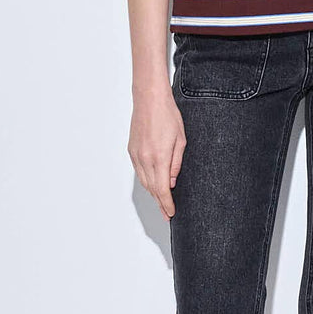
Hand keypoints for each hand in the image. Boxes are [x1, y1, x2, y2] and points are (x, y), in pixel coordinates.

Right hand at [128, 84, 186, 218]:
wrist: (149, 99)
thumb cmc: (168, 116)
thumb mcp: (181, 140)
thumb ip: (176, 164)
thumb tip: (172, 182)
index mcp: (158, 157)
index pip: (162, 189)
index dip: (166, 204)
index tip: (170, 213)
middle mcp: (144, 159)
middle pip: (152, 188)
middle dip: (160, 202)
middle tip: (167, 213)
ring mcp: (136, 155)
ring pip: (143, 181)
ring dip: (153, 193)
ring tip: (161, 202)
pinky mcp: (131, 150)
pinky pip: (139, 171)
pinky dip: (146, 181)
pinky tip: (153, 184)